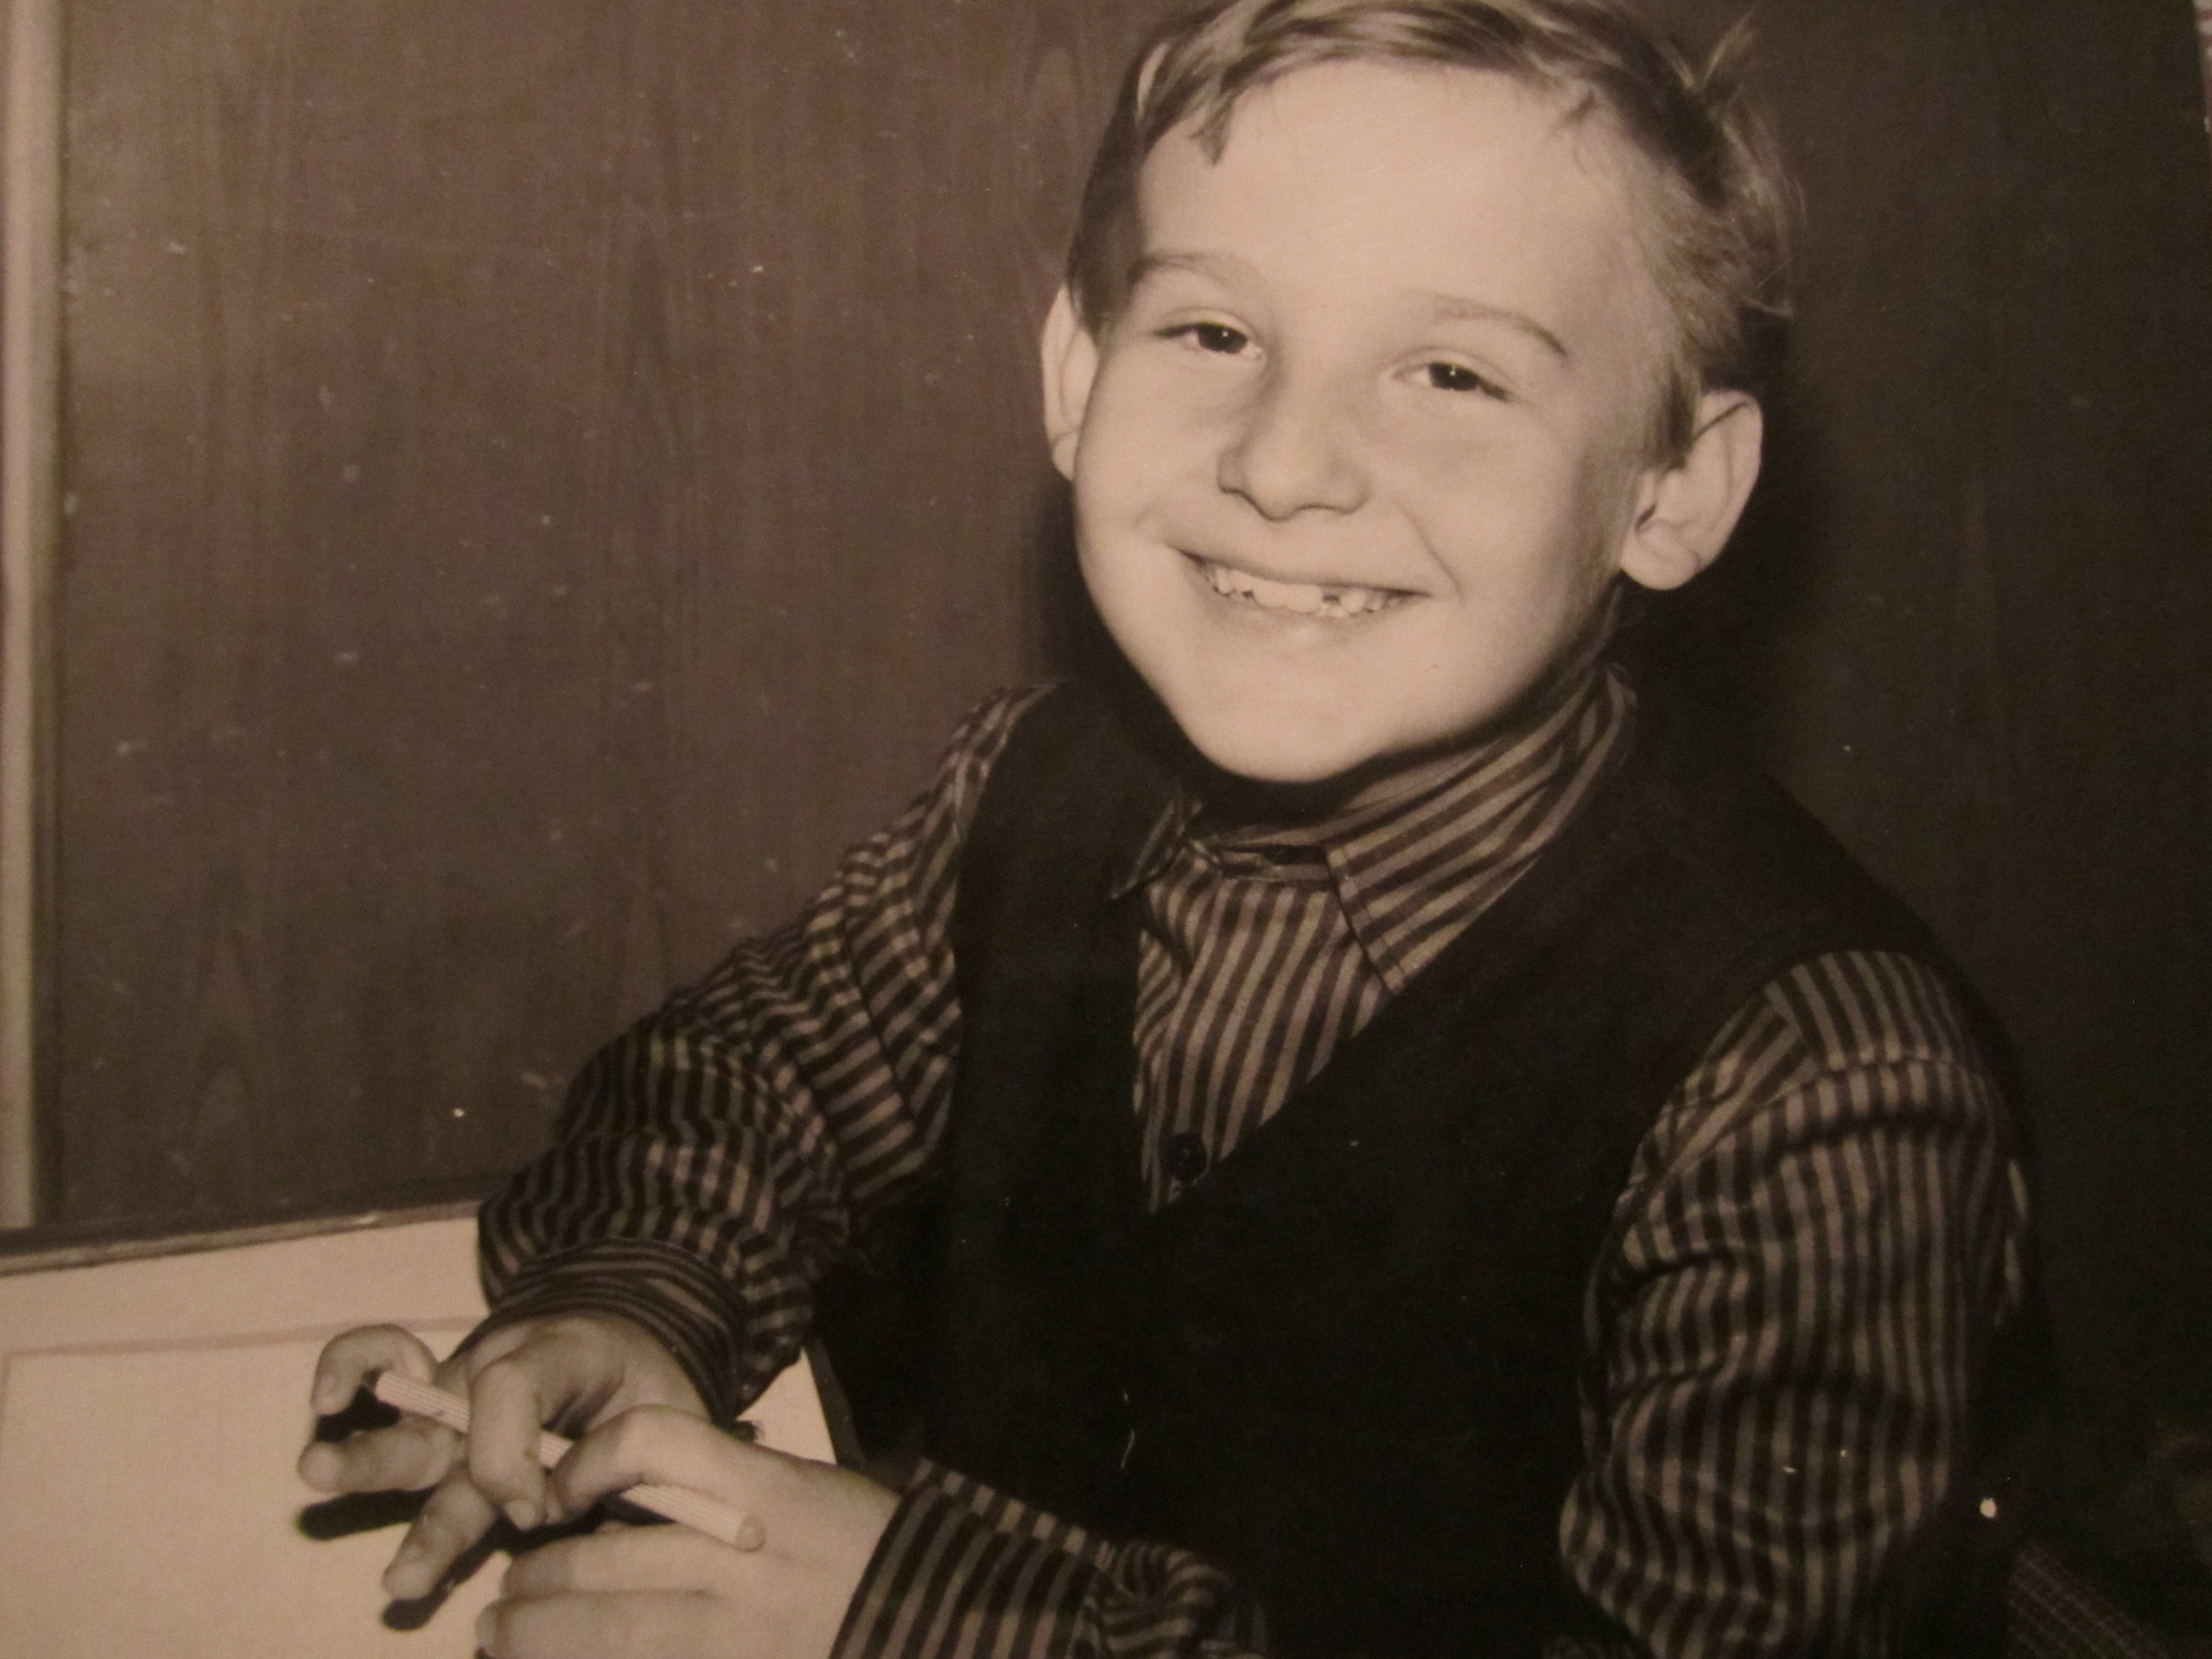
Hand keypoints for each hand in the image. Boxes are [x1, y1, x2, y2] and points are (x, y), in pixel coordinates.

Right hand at [297, 1316, 705, 1599]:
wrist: (639, 1339)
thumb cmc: (654, 1388)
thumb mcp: (672, 1419)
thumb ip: (632, 1464)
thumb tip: (573, 1513)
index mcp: (569, 1354)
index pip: (512, 1389)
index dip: (508, 1458)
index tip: (536, 1512)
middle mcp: (502, 1365)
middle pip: (442, 1409)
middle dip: (385, 1455)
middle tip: (323, 1476)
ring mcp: (462, 1386)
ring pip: (408, 1421)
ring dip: (357, 1453)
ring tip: (312, 1474)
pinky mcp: (440, 1407)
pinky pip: (386, 1365)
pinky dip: (353, 1368)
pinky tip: (325, 1400)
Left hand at [476, 1406, 898, 1658]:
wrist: (931, 1619)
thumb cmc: (860, 1548)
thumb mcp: (798, 1491)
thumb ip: (716, 1493)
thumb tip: (608, 1512)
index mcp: (761, 1490)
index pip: (649, 1446)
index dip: (587, 1463)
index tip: (559, 1493)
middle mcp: (740, 1560)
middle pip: (599, 1563)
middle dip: (534, 1583)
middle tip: (507, 1596)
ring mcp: (730, 1634)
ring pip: (604, 1635)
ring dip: (536, 1640)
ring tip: (504, 1640)